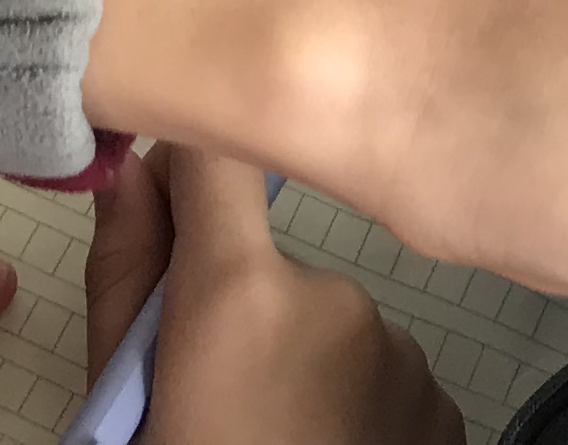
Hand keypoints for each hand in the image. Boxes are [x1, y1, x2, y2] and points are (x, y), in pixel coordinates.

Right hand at [81, 147, 455, 444]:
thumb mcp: (121, 394)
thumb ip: (124, 272)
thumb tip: (133, 169)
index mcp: (238, 291)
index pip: (218, 155)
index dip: (193, 167)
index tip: (173, 204)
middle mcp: (334, 298)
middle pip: (272, 265)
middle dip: (242, 315)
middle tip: (216, 404)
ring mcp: (402, 354)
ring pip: (331, 331)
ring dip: (304, 371)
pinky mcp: (446, 406)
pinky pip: (383, 380)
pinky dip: (354, 411)